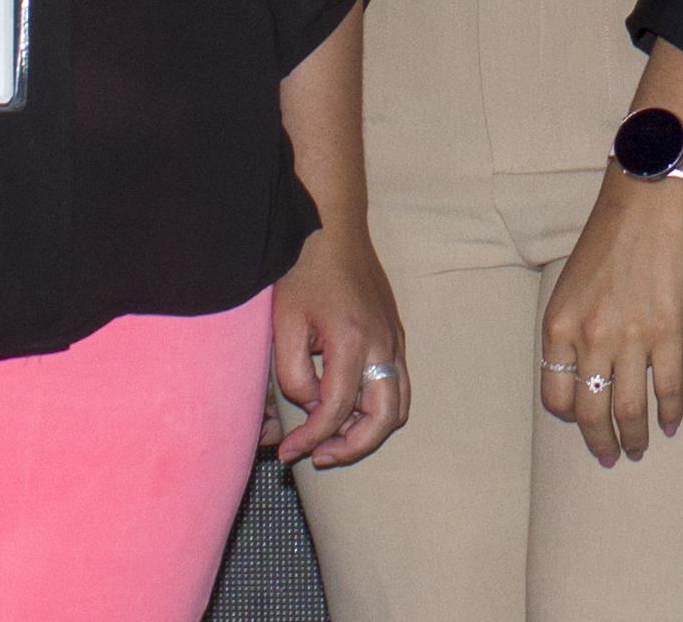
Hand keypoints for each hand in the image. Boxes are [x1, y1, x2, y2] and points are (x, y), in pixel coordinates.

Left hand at [264, 220, 408, 467]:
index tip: (289, 451)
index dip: (309, 439)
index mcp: (351, 340)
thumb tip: (311, 405)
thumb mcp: (283, 323)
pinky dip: (377, 406)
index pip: (334, 411)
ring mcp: (394, 338)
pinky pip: (399, 383)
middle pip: (383, 419)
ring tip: (335, 439)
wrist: (333, 227)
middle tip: (320, 456)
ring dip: (369, 430)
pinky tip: (348, 406)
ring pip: (399, 405)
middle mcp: (382, 343)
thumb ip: (293, 374)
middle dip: (352, 447)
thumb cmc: (303, 271)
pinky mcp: (395, 334)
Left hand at [541, 164, 682, 466]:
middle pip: (591, 413)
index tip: (581, 421)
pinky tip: (671, 424)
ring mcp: (631, 337)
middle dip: (600, 443)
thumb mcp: (568, 287)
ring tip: (639, 450)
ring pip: (629, 409)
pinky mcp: (668, 331)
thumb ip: (569, 332)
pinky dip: (670, 412)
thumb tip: (580, 376)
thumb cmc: (605, 240)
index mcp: (559, 326)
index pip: (555, 397)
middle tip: (609, 458)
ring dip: (635, 438)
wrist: (643, 203)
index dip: (569, 417)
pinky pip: (668, 387)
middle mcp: (590, 337)